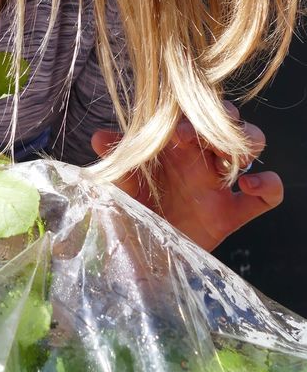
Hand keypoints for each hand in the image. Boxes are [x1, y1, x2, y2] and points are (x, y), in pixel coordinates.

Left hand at [90, 103, 282, 250]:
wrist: (137, 258)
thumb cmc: (127, 213)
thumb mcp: (117, 187)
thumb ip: (116, 163)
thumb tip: (100, 137)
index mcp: (171, 145)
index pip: (191, 113)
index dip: (190, 114)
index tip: (176, 131)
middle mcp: (198, 157)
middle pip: (226, 119)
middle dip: (221, 118)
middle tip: (197, 137)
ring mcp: (217, 183)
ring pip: (251, 144)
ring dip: (247, 141)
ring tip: (231, 157)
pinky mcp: (231, 214)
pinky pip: (266, 195)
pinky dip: (270, 185)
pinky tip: (251, 186)